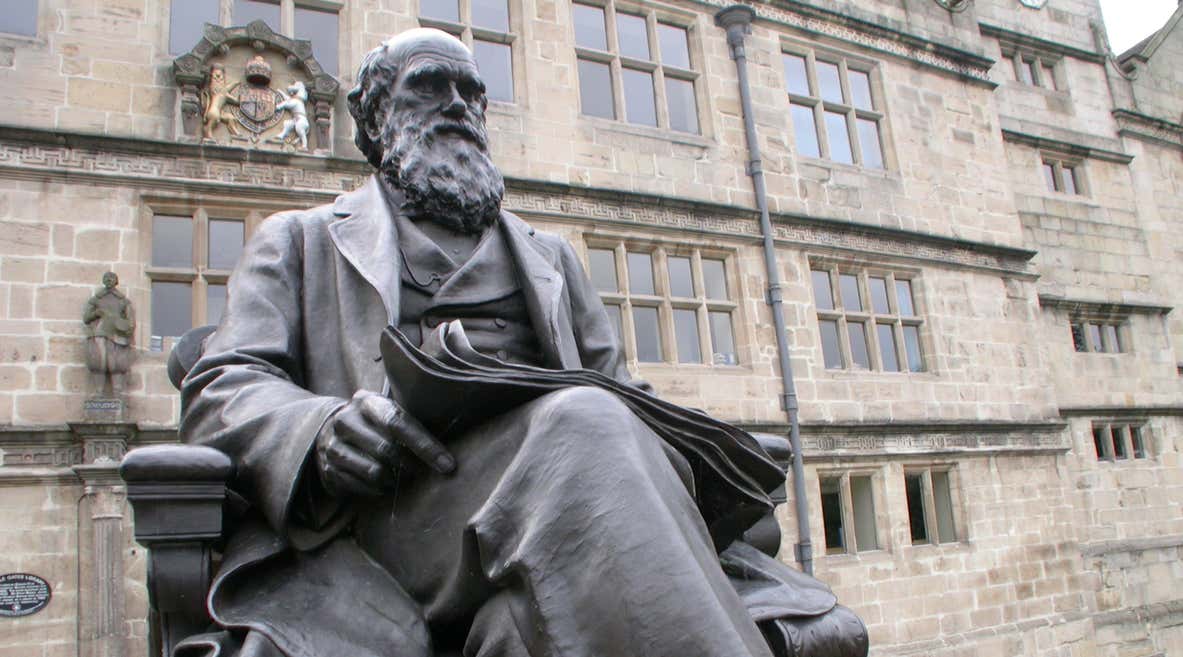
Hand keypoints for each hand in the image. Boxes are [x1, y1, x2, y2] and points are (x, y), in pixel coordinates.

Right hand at [315, 391, 454, 497]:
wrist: (325, 428)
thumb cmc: (371, 422)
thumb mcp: (386, 411)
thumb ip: (409, 423)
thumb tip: (445, 453)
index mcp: (366, 402)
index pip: (398, 423)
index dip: (425, 446)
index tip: (447, 465)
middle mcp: (345, 421)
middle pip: (387, 450)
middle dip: (411, 465)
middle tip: (421, 471)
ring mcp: (332, 446)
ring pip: (374, 472)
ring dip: (395, 479)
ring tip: (402, 477)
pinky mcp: (327, 470)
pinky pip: (361, 487)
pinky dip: (378, 489)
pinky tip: (384, 484)